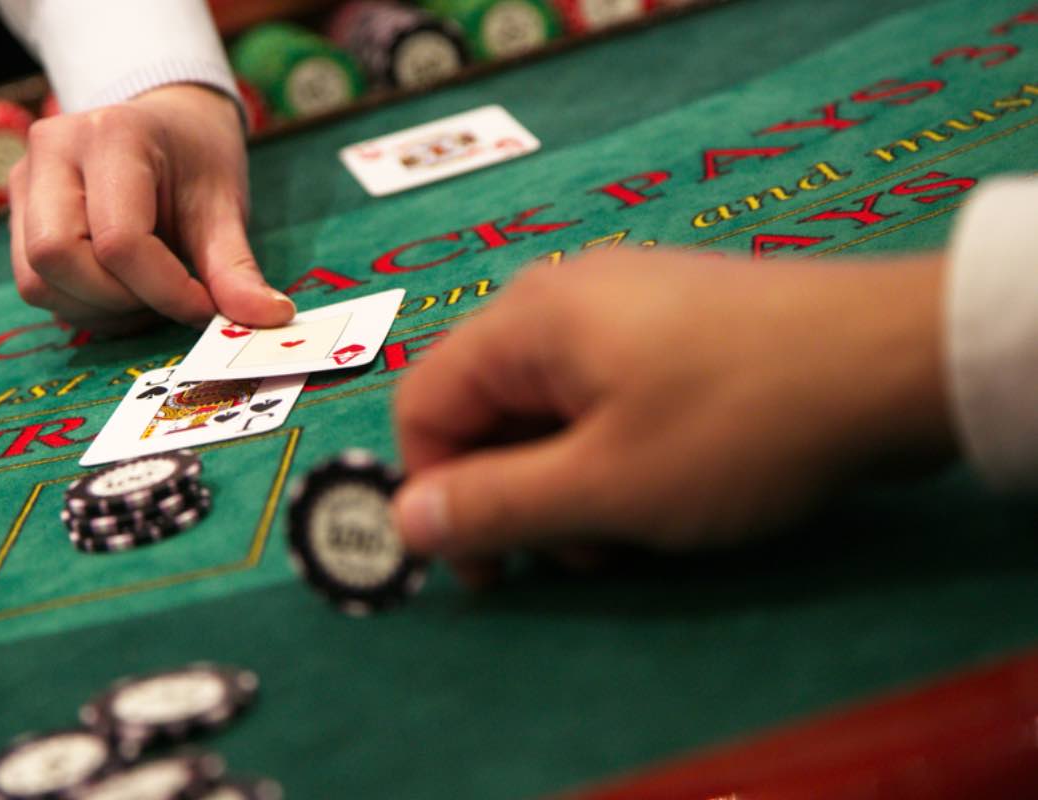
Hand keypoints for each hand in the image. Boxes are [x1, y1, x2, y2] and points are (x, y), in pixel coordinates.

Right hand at [8, 84, 294, 332]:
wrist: (167, 128)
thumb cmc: (196, 162)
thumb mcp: (224, 207)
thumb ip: (236, 268)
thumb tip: (268, 318)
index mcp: (111, 135)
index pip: (120, 240)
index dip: (166, 291)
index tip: (205, 307)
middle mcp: (52, 151)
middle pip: (57, 258)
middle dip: (119, 301)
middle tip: (168, 300)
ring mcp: (25, 181)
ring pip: (37, 282)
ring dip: (98, 311)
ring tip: (147, 295)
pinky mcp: (17, 214)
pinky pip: (35, 285)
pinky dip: (81, 306)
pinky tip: (121, 291)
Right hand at [391, 249, 955, 582]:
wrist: (893, 362)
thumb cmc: (734, 428)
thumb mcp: (603, 488)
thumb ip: (494, 506)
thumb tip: (406, 520)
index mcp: (526, 321)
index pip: (425, 405)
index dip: (437, 492)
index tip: (488, 566)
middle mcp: (561, 297)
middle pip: (489, 406)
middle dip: (515, 494)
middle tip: (577, 556)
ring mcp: (623, 302)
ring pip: (551, 408)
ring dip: (568, 483)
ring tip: (630, 530)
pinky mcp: (675, 321)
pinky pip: (606, 393)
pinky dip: (613, 451)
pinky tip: (666, 486)